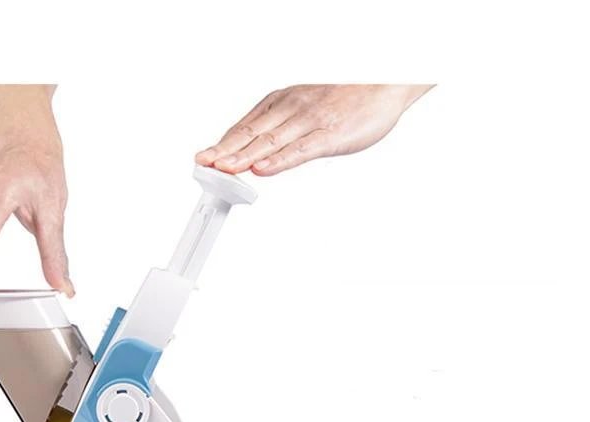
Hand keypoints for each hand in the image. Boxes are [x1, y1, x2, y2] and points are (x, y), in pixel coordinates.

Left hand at [196, 84, 432, 176]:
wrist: (386, 82)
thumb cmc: (346, 96)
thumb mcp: (303, 108)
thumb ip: (279, 129)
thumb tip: (254, 153)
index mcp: (282, 102)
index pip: (245, 126)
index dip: (222, 144)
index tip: (203, 159)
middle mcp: (292, 108)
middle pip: (251, 133)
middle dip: (224, 151)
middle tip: (203, 165)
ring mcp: (310, 120)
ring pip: (270, 142)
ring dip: (244, 157)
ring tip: (223, 170)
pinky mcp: (331, 134)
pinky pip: (300, 150)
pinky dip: (279, 161)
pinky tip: (262, 170)